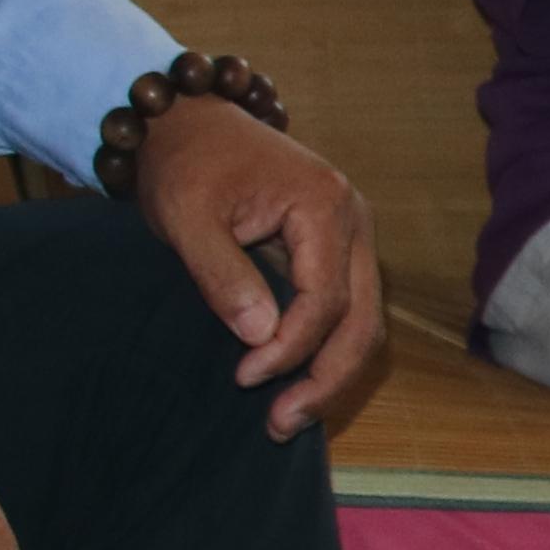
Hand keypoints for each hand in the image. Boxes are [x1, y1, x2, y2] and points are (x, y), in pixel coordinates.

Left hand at [133, 93, 387, 436]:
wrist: (186, 124)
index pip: (325, 298)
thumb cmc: (185, 164)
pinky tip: (294, 382)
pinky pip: (346, 311)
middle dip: (326, 378)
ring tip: (288, 417)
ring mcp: (350, 236)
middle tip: (280, 424)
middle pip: (363, 318)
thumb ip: (223, 275)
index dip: (289, 348)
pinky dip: (324, 351)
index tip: (243, 378)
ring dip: (331, 373)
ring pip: (364, 321)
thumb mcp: (187, 217)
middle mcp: (353, 221)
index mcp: (324, 205)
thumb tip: (260, 336)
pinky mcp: (335, 250)